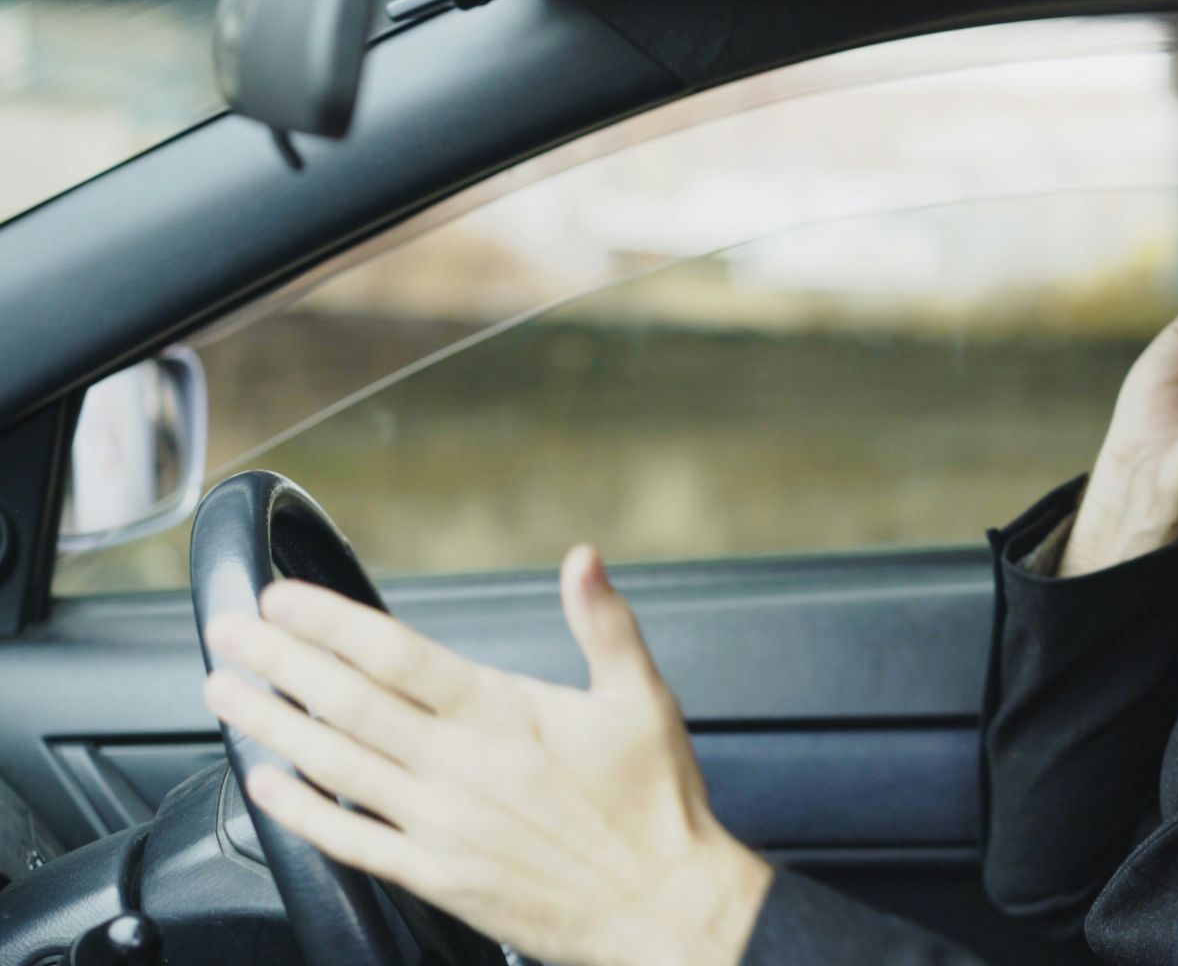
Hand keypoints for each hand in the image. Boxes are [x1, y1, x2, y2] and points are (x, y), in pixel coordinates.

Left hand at [200, 545, 772, 965]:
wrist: (662, 906)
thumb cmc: (655, 807)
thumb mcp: (642, 697)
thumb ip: (604, 622)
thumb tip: (584, 560)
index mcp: (504, 714)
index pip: (396, 654)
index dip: (330, 623)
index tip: (284, 598)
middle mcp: (460, 766)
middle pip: (346, 703)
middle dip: (278, 661)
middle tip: (230, 632)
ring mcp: (440, 824)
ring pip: (333, 766)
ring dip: (270, 725)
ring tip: (224, 694)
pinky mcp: (435, 875)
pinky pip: (349, 840)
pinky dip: (301, 811)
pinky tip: (266, 786)